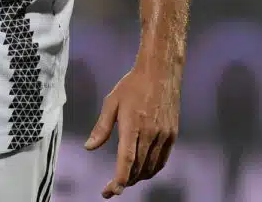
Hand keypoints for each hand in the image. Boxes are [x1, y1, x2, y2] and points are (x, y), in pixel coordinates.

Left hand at [85, 59, 180, 197]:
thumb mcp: (111, 102)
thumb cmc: (132, 85)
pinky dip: (152, 170)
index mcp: (133, 125)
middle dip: (125, 182)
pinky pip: (162, 160)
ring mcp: (163, 135)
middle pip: (138, 168)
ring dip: (138, 178)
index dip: (119, 180)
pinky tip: (143, 171)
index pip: (126, 161)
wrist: (161, 71)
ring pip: (151, 167)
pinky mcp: (172, 134)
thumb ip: (101, 128)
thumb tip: (89, 148)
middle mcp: (150, 133)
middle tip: (113, 187)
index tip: (110, 191)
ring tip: (126, 180)